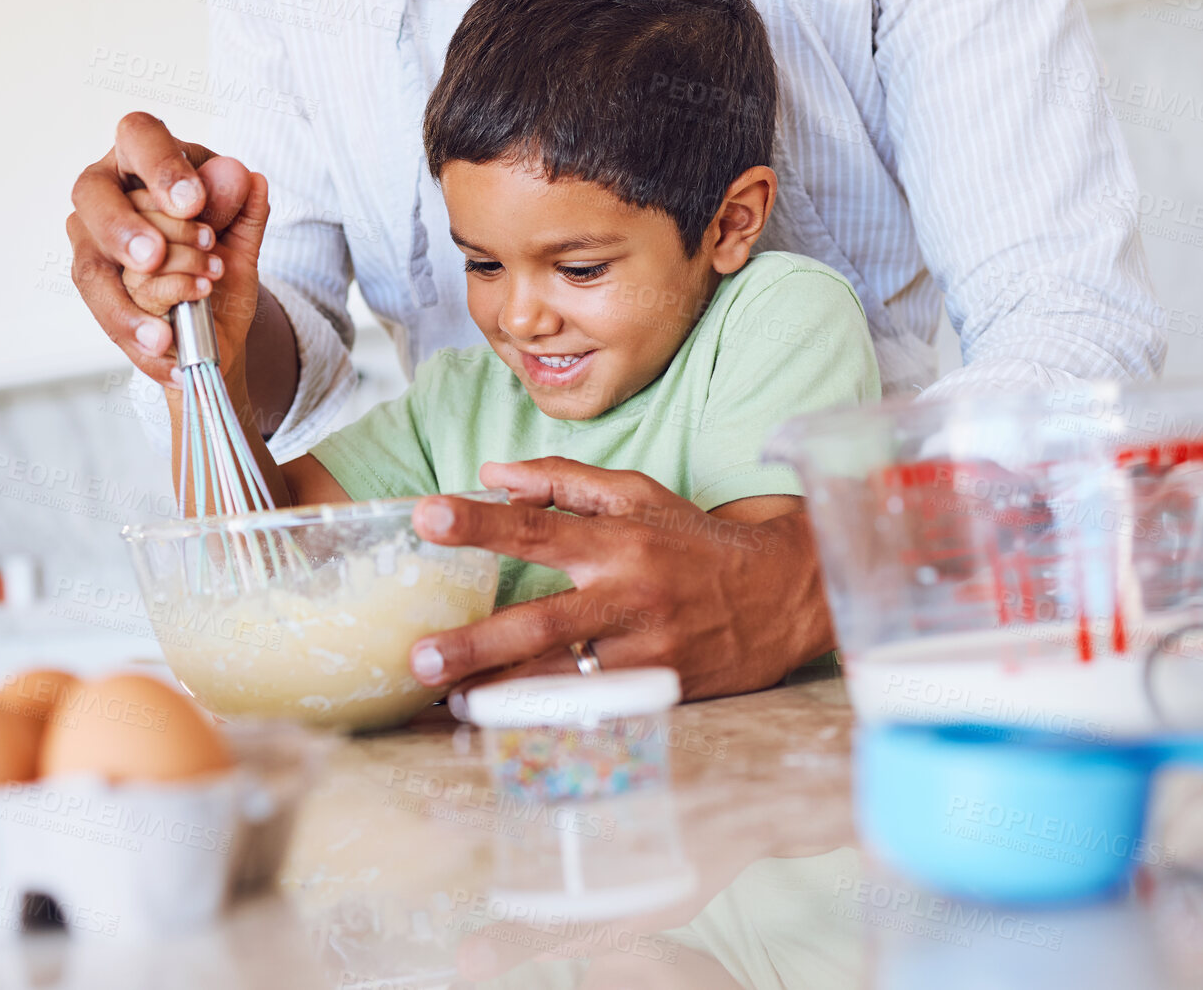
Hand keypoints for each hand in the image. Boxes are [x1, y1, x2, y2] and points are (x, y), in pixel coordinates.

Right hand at [67, 112, 254, 383]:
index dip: (160, 166)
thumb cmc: (218, 257)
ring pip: (91, 259)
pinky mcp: (93, 287)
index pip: (139, 136)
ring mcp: (91, 240)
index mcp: (146, 158)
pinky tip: (166, 339)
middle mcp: (107, 192)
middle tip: (154, 257)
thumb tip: (241, 178)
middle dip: (125, 228)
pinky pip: (104, 303)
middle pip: (93, 194)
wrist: (214, 321)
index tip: (192, 203)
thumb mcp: (241, 237)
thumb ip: (242, 210)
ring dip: (134, 288)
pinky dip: (137, 324)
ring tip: (175, 314)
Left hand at [405, 459, 834, 700]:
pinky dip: (551, 718)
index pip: (537, 528)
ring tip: (447, 706)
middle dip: (477, 645)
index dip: (480, 523)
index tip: (426, 516)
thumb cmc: (698, 542)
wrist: (783, 595)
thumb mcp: (638, 495)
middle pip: (541, 623)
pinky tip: (507, 728)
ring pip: (564, 681)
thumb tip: (491, 473)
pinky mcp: (661, 691)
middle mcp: (628, 596)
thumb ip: (562, 482)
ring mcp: (646, 651)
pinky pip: (595, 709)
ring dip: (501, 696)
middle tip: (419, 658)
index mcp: (617, 541)